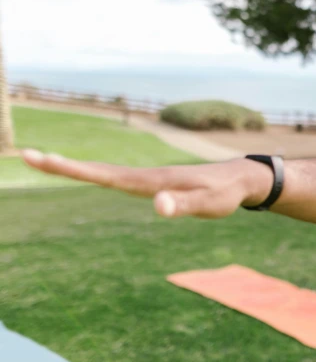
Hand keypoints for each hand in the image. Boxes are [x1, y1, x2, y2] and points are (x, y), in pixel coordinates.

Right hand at [20, 149, 271, 218]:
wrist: (241, 179)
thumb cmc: (225, 194)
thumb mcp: (207, 205)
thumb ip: (183, 206)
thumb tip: (157, 206)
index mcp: (151, 180)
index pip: (104, 175)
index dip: (71, 168)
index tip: (40, 157)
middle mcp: (146, 176)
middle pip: (98, 170)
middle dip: (63, 165)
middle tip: (28, 155)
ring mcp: (151, 179)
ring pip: (108, 173)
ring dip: (78, 169)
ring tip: (49, 163)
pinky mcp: (158, 183)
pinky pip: (121, 178)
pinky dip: (99, 175)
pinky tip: (94, 176)